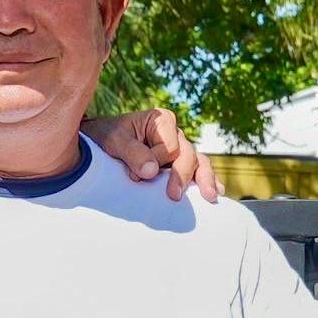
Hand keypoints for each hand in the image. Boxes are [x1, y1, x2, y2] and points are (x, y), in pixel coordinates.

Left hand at [85, 108, 225, 204]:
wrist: (101, 142)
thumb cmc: (108, 137)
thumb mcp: (114, 141)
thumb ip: (132, 153)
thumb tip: (152, 172)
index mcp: (161, 121)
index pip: (169, 146)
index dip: (157, 162)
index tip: (135, 176)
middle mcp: (175, 134)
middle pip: (187, 154)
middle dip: (182, 175)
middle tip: (174, 196)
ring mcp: (180, 149)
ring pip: (198, 162)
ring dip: (205, 179)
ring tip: (210, 196)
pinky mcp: (179, 164)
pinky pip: (198, 170)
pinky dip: (207, 180)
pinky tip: (217, 191)